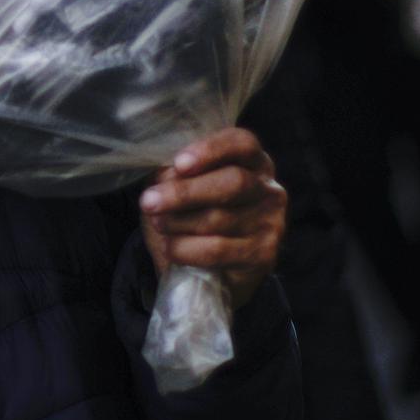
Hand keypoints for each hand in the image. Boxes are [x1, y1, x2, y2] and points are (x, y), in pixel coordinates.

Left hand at [140, 129, 286, 310]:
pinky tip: (171, 248)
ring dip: (178, 222)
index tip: (180, 164)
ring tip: (158, 223)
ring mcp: (271, 223)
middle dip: (185, 192)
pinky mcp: (263, 255)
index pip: (242, 143)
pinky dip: (184, 249)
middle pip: (233, 182)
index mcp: (252, 162)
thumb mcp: (180, 190)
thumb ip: (176, 175)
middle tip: (149, 201)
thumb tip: (167, 175)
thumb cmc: (191, 222)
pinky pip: (217, 250)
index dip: (211, 150)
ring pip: (220, 218)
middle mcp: (269, 190)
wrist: (205, 275)